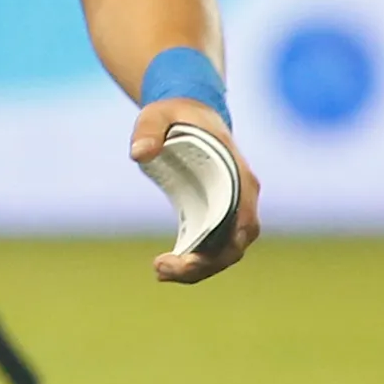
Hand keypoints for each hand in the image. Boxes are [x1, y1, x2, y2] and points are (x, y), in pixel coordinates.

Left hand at [129, 99, 260, 282]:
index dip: (223, 246)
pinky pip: (213, 247)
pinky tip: (165, 267)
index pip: (243, 222)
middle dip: (202, 266)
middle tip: (161, 271)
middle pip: (234, 246)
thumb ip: (148, 129)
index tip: (189, 259)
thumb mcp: (159, 114)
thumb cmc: (178, 114)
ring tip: (160, 271)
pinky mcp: (218, 216)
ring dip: (196, 269)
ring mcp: (234, 209)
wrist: (191, 112)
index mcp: (238, 174)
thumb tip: (139, 153)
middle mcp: (243, 196)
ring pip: (225, 252)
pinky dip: (194, 262)